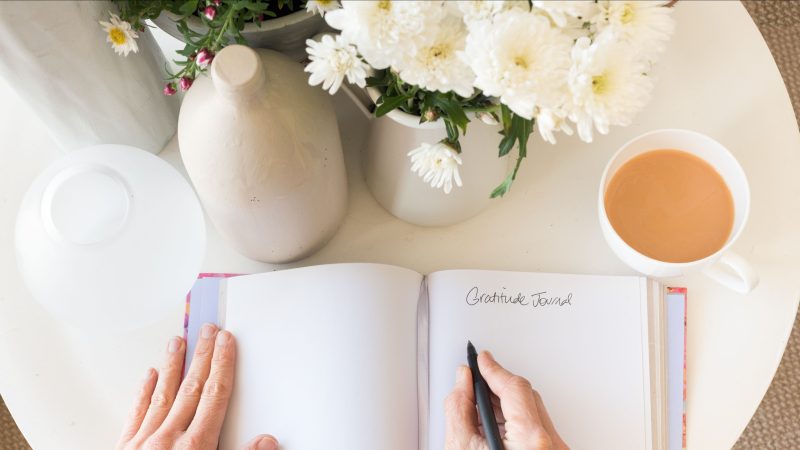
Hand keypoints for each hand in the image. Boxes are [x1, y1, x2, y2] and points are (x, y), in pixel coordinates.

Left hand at [116, 324, 277, 449]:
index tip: (227, 341)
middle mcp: (169, 438)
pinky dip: (143, 393)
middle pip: (191, 387)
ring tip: (177, 341)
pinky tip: (147, 377)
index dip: (224, 365)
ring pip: (161, 394)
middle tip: (207, 330)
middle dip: (202, 356)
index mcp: (196, 446)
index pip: (215, 394)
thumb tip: (267, 441)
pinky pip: (135, 414)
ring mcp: (144, 443)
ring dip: (172, 365)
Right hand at [444, 351, 567, 449]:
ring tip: (482, 408)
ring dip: (507, 405)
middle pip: (526, 396)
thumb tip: (463, 381)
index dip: (494, 369)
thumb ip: (459, 408)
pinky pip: (538, 428)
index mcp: (529, 440)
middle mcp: (550, 445)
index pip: (514, 387)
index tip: (482, 360)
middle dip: (498, 386)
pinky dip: (517, 422)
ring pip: (533, 412)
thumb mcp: (461, 447)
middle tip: (477, 380)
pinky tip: (497, 426)